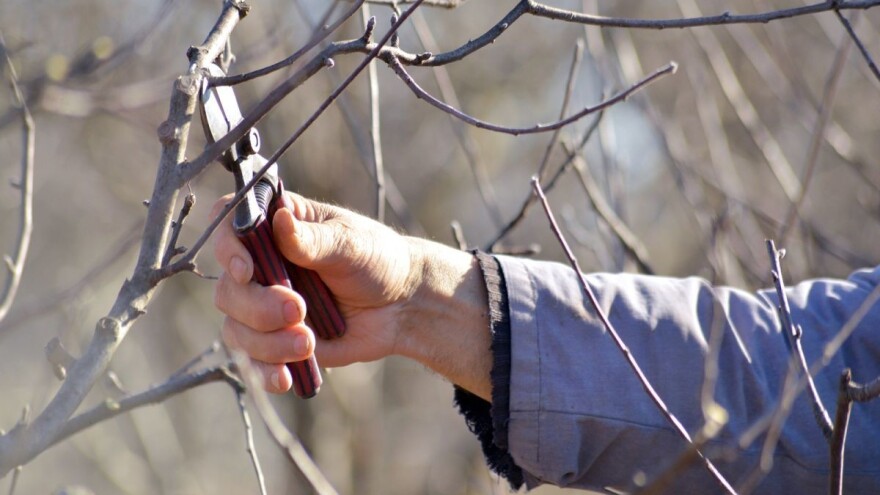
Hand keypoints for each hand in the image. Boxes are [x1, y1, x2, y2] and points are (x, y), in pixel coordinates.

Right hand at [212, 192, 491, 398]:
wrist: (401, 306)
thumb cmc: (377, 259)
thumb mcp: (352, 244)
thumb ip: (314, 239)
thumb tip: (280, 218)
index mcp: (275, 227)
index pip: (229, 227)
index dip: (226, 247)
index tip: (248, 270)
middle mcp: (261, 265)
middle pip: (229, 288)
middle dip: (258, 306)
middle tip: (299, 310)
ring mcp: (264, 305)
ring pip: (236, 328)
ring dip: (267, 342)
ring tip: (308, 343)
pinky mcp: (275, 340)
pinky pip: (253, 360)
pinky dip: (264, 371)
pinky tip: (284, 379)